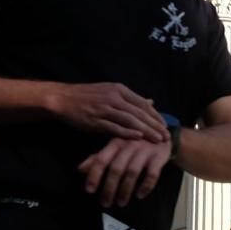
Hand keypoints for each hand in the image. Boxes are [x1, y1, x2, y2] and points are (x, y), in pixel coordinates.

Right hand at [50, 82, 167, 141]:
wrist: (64, 99)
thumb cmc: (88, 96)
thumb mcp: (111, 91)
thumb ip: (131, 99)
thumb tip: (151, 102)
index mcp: (119, 90)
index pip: (143, 103)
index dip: (156, 115)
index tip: (165, 125)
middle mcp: (114, 98)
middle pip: (140, 112)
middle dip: (155, 125)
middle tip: (167, 136)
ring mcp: (105, 109)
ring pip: (130, 120)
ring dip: (146, 130)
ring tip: (157, 139)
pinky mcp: (95, 120)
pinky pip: (114, 127)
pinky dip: (127, 132)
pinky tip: (137, 138)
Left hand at [79, 135, 171, 207]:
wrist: (162, 131)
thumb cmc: (135, 141)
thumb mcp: (116, 145)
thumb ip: (98, 157)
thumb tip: (80, 169)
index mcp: (115, 143)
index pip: (101, 159)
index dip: (94, 175)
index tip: (89, 190)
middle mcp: (129, 146)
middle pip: (116, 169)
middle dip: (109, 188)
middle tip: (105, 203)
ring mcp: (144, 151)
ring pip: (132, 173)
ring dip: (125, 190)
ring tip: (121, 203)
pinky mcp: (158, 157)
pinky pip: (152, 174)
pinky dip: (146, 186)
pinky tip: (140, 195)